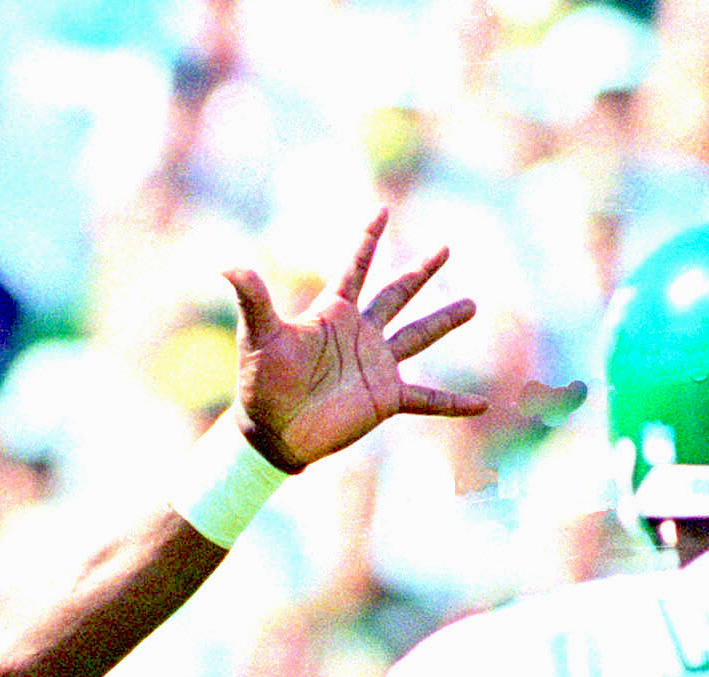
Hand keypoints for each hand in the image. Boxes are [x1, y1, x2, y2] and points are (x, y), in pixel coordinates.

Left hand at [225, 208, 486, 474]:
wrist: (272, 433)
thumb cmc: (261, 383)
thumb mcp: (260, 336)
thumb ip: (253, 299)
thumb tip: (226, 264)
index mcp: (334, 313)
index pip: (356, 267)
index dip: (368, 239)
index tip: (382, 210)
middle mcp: (360, 334)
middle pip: (397, 294)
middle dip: (421, 272)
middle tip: (445, 248)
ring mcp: (377, 365)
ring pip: (418, 336)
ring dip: (445, 321)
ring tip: (472, 304)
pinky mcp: (386, 398)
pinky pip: (427, 399)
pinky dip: (453, 402)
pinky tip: (482, 404)